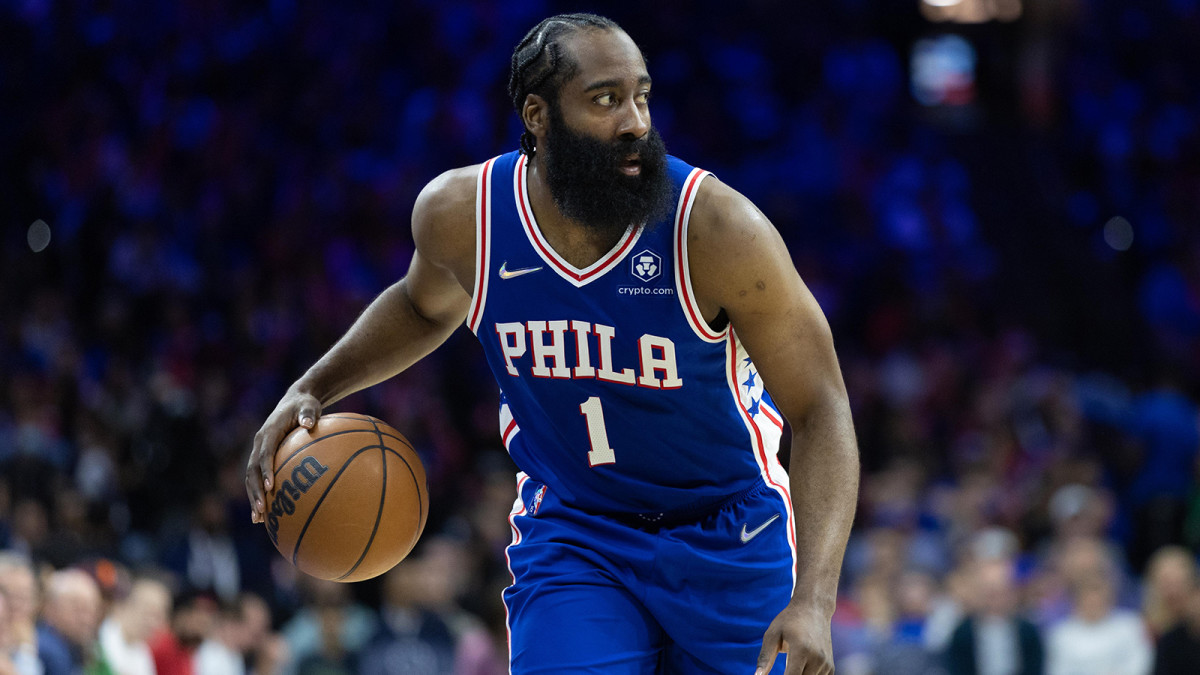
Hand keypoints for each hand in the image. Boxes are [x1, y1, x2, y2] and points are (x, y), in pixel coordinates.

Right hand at [246, 390, 321, 522]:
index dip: (265, 470)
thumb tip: (309, 423)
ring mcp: (258, 450)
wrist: (295, 401)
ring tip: (258, 518)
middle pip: (252, 469)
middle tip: (262, 510)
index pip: (265, 453)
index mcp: (270, 431)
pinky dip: (257, 494)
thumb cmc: (305, 405)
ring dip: (253, 496)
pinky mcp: (261, 456)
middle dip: (255, 491)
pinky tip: (263, 514)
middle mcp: (260, 442)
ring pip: (250, 477)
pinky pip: (256, 477)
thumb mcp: (309, 405)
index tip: (269, 486)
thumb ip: (309, 413)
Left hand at [755, 600, 833, 674]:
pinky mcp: (830, 667)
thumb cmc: (789, 620)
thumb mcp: (773, 634)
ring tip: (792, 661)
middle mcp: (817, 658)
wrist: (814, 609)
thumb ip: (765, 657)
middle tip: (785, 662)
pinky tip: (801, 667)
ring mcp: (826, 664)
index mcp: (802, 649)